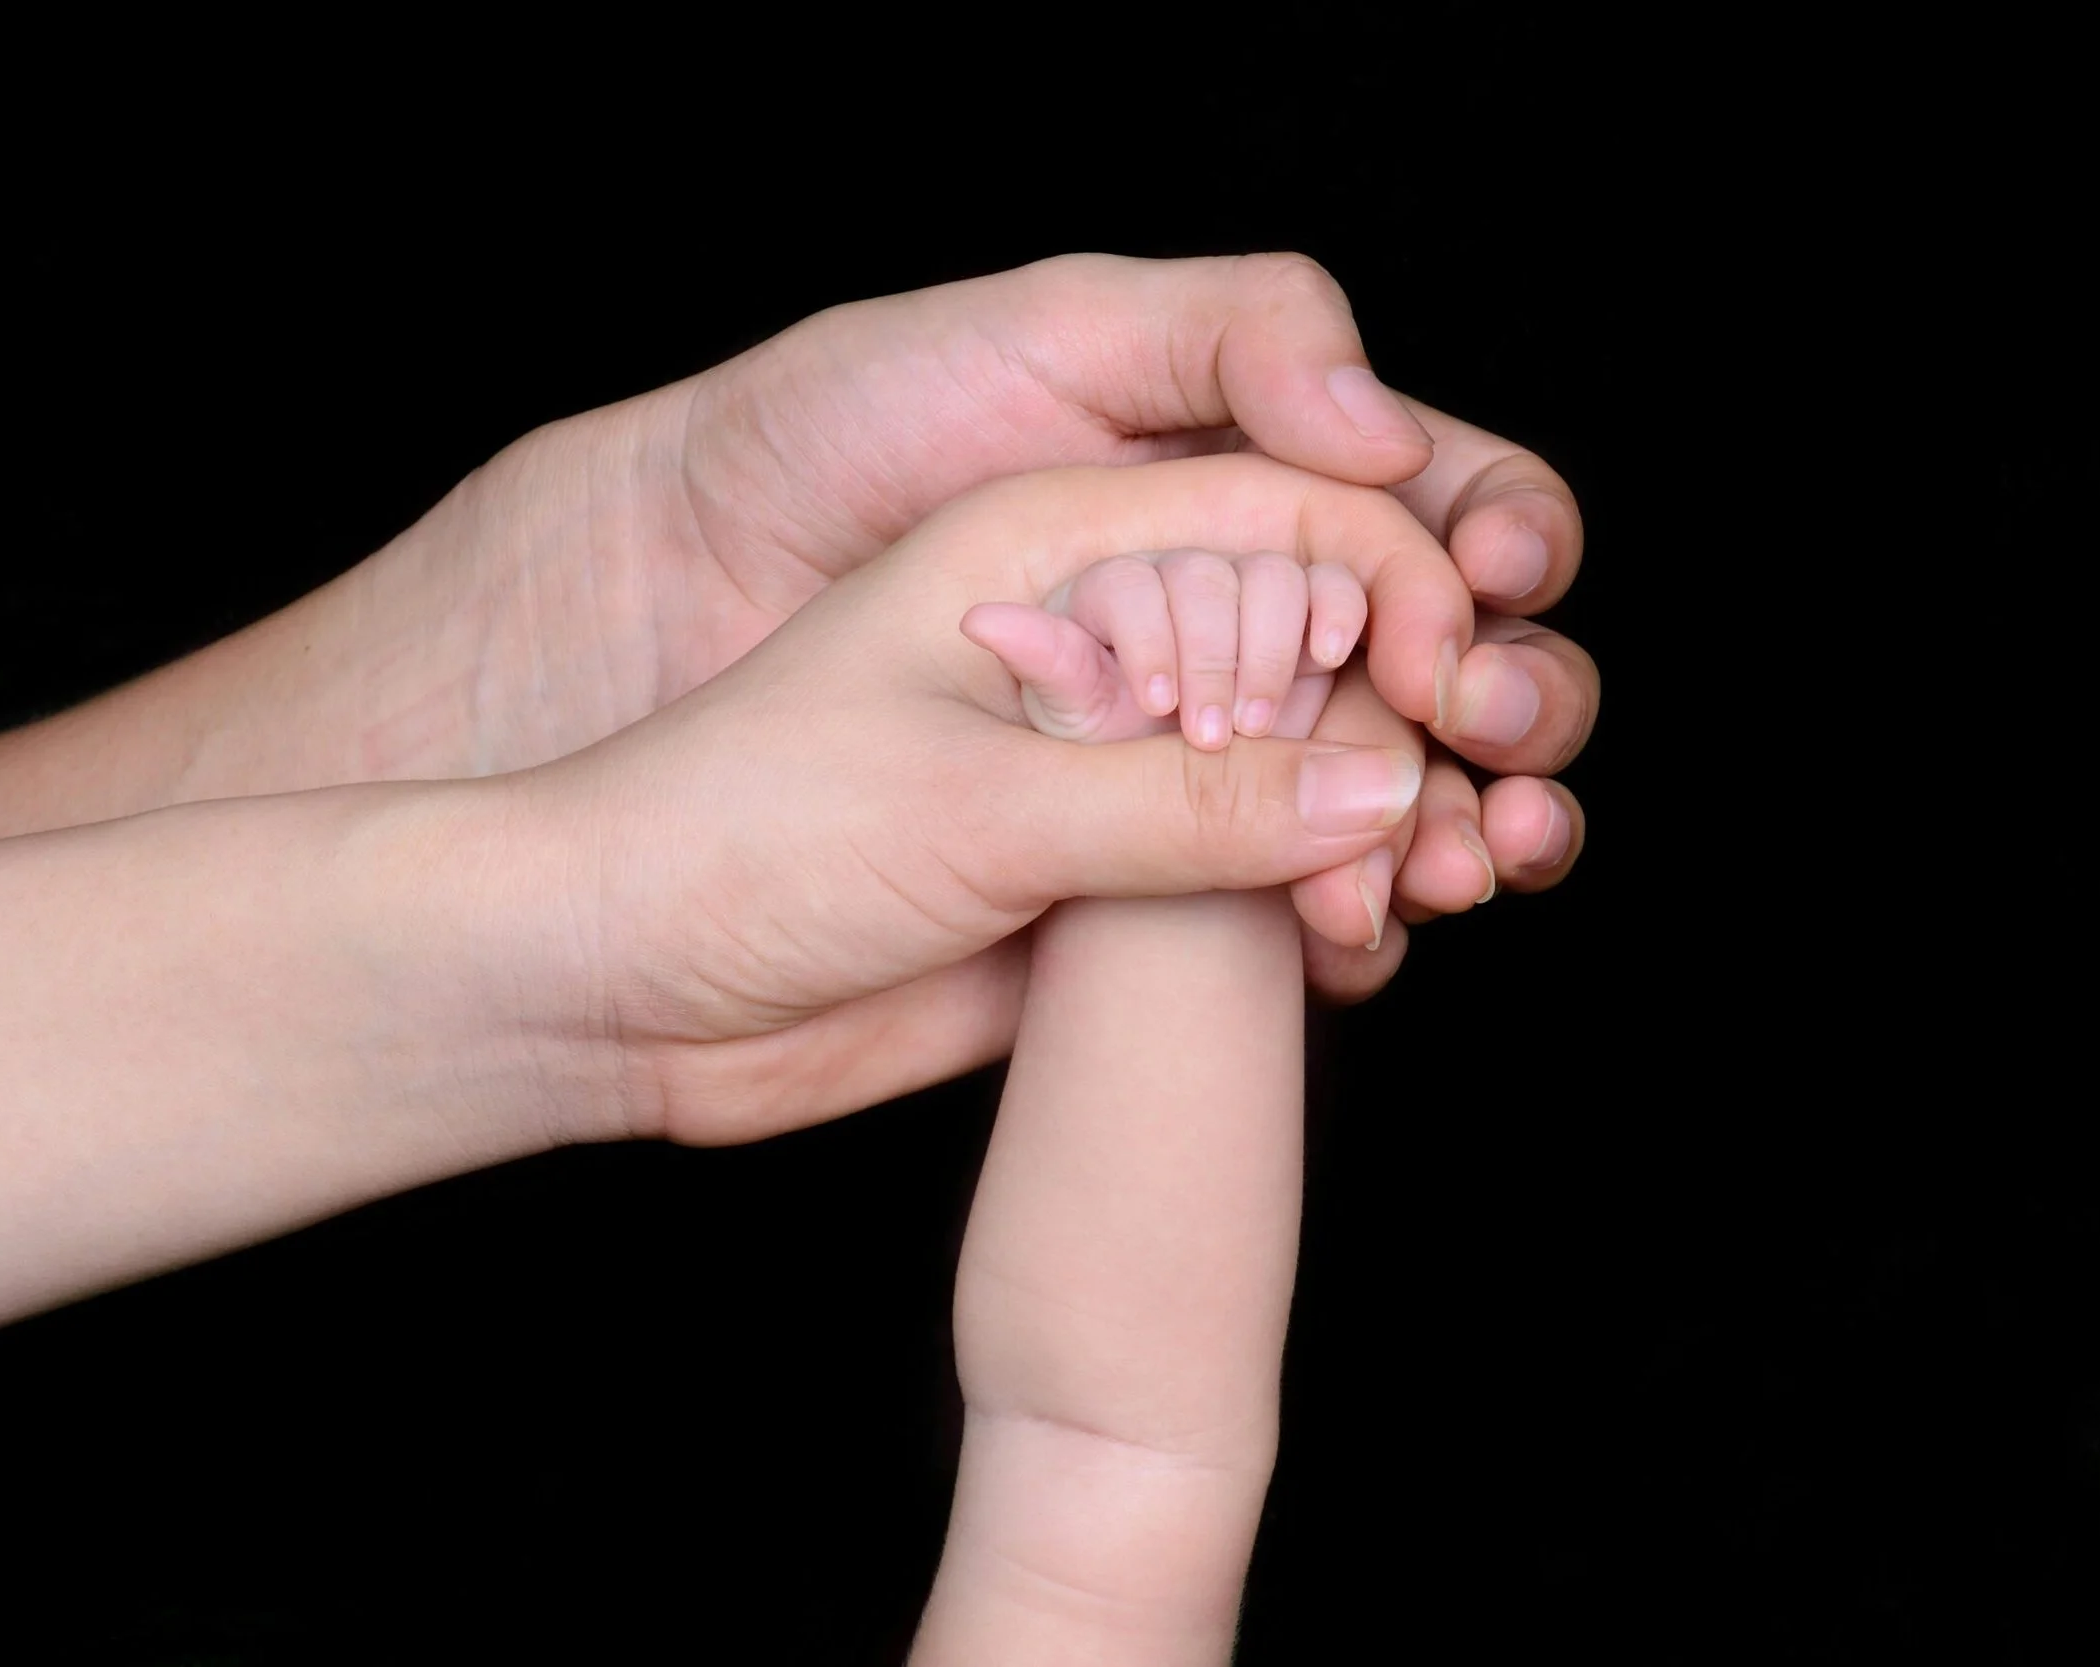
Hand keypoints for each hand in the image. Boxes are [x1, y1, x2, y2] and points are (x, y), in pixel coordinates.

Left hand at [456, 455, 1460, 1144]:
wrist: (609, 981)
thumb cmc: (730, 819)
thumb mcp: (963, 785)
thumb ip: (1182, 785)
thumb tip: (1384, 792)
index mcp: (1064, 547)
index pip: (1300, 512)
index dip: (1408, 581)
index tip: (1448, 688)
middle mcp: (1106, 648)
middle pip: (1336, 634)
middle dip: (1445, 698)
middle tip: (1490, 791)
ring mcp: (1111, 774)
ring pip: (1315, 772)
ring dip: (1405, 821)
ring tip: (1456, 885)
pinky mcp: (1104, 897)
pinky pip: (1258, 894)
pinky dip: (1328, 917)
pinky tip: (1364, 952)